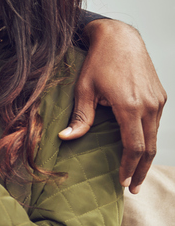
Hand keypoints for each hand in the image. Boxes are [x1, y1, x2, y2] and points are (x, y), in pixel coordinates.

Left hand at [60, 19, 165, 193]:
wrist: (120, 38)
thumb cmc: (98, 62)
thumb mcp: (84, 89)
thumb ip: (80, 117)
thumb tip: (65, 138)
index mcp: (130, 106)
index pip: (134, 147)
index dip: (128, 167)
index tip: (121, 182)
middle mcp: (149, 105)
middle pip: (149, 148)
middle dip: (140, 170)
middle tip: (131, 188)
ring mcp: (158, 101)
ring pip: (154, 137)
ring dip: (145, 157)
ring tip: (134, 173)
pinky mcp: (160, 97)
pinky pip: (155, 124)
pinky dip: (148, 140)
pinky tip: (138, 149)